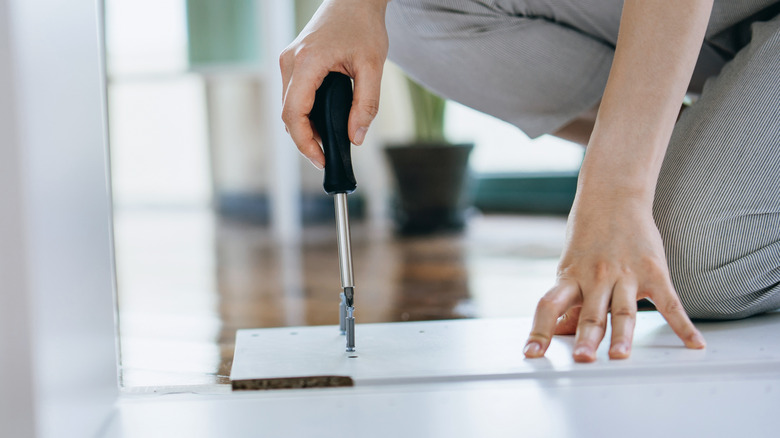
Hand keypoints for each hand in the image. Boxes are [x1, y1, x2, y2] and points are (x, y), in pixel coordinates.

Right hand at [280, 0, 388, 168]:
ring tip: (328, 143)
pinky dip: (304, 114)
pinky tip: (323, 124)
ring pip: (288, 107)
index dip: (305, 143)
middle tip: (328, 156)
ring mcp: (288, 61)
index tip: (321, 159)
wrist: (354, 0)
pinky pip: (292, 96)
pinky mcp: (293, 62)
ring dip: (305, 128)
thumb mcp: (373, 66)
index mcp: (307, 62)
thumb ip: (366, 104)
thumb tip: (357, 138)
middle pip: (288, 114)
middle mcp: (290, 62)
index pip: (294, 114)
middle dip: (305, 140)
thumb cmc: (363, 26)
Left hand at [523, 194, 705, 361]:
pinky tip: (694, 344)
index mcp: (571, 278)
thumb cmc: (588, 236)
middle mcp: (596, 278)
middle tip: (582, 359)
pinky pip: (670, 303)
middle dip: (586, 337)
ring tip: (619, 356)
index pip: (549, 306)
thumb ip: (568, 302)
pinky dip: (683, 325)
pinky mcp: (654, 273)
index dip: (539, 331)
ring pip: (624, 310)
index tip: (531, 354)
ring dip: (622, 335)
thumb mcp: (570, 267)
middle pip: (590, 312)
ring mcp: (626, 276)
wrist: (614, 197)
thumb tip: (557, 333)